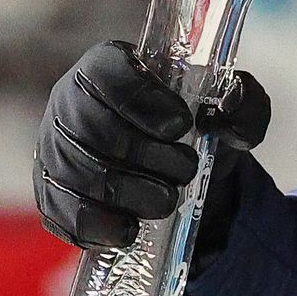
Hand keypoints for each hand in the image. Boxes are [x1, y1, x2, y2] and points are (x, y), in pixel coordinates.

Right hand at [35, 41, 270, 251]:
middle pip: (92, 127)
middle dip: (146, 155)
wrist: (177, 177)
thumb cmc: (197, 130)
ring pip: (78, 172)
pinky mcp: (51, 196)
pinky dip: (100, 224)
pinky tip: (131, 228)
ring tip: (167, 200)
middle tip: (186, 169)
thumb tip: (227, 115)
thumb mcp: (232, 111)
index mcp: (108, 67)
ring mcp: (54, 151)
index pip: (106, 70)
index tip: (182, 125)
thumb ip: (245, 103)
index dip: (142, 98)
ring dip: (131, 192)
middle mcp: (69, 103)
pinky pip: (62, 212)